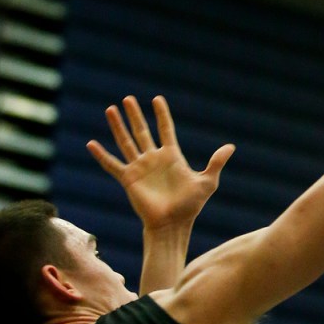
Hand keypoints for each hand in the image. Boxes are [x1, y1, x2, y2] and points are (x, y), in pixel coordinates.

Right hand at [87, 96, 234, 230]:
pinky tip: (91, 144)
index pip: (166, 130)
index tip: (157, 99)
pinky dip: (101, 155)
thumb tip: (231, 146)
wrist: (173, 224)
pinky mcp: (128, 179)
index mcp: (172, 157)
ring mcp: (140, 168)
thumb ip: (216, 162)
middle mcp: (154, 159)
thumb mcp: (207, 182)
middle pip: (142, 131)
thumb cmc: (191, 205)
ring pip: (126, 142)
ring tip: (110, 109)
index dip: (162, 115)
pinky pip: (112, 165)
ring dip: (118, 126)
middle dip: (135, 115)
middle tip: (128, 99)